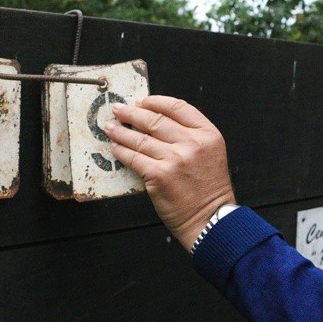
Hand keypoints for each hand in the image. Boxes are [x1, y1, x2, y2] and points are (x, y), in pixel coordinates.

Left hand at [104, 95, 235, 251]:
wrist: (210, 220)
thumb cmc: (209, 191)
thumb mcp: (211, 154)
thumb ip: (191, 136)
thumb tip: (156, 122)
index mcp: (208, 134)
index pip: (178, 107)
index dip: (155, 101)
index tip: (142, 101)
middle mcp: (192, 144)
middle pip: (155, 119)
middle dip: (132, 113)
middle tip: (119, 110)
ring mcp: (175, 159)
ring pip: (140, 139)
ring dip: (121, 132)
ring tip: (111, 127)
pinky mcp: (158, 176)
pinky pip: (133, 158)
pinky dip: (121, 151)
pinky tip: (115, 148)